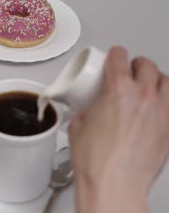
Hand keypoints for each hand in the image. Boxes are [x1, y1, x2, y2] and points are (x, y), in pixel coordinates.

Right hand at [69, 46, 168, 212]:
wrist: (114, 184)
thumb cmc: (97, 161)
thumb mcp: (77, 128)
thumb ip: (84, 113)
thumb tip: (86, 114)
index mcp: (117, 90)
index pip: (120, 57)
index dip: (115, 54)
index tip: (114, 56)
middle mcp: (143, 97)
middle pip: (147, 65)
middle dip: (137, 64)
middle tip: (130, 69)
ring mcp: (161, 112)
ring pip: (166, 82)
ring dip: (156, 79)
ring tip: (149, 84)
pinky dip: (165, 102)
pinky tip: (157, 108)